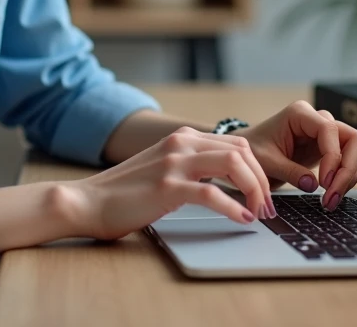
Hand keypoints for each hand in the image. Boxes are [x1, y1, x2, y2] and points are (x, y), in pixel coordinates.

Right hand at [64, 127, 273, 240]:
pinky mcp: (167, 187)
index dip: (257, 168)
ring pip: (233, 165)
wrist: (88, 201)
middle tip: (269, 207)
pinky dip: (233, 206)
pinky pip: (211, 193)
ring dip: (254, 191)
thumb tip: (225, 181)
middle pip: (241, 151)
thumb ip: (189, 166)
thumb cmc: (125, 192)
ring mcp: (173, 163)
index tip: (264, 193)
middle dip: (262, 180)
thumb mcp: (162, 168)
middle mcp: (180, 144)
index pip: (237, 143)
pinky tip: (242, 219)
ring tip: (260, 213)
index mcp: (182, 138)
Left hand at [235, 100, 356, 210]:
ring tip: (331, 199)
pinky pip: (347, 161)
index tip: (324, 182)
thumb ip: (289, 171)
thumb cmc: (253, 151)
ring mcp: (324, 134)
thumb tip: (313, 185)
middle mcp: (316, 119)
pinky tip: (331, 194)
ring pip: (354, 150)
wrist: (247, 155)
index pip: (329, 129)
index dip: (332, 156)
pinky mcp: (327, 148)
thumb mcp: (266, 162)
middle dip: (348, 168)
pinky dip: (344, 178)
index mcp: (299, 114)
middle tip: (333, 194)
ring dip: (348, 176)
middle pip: (352, 138)